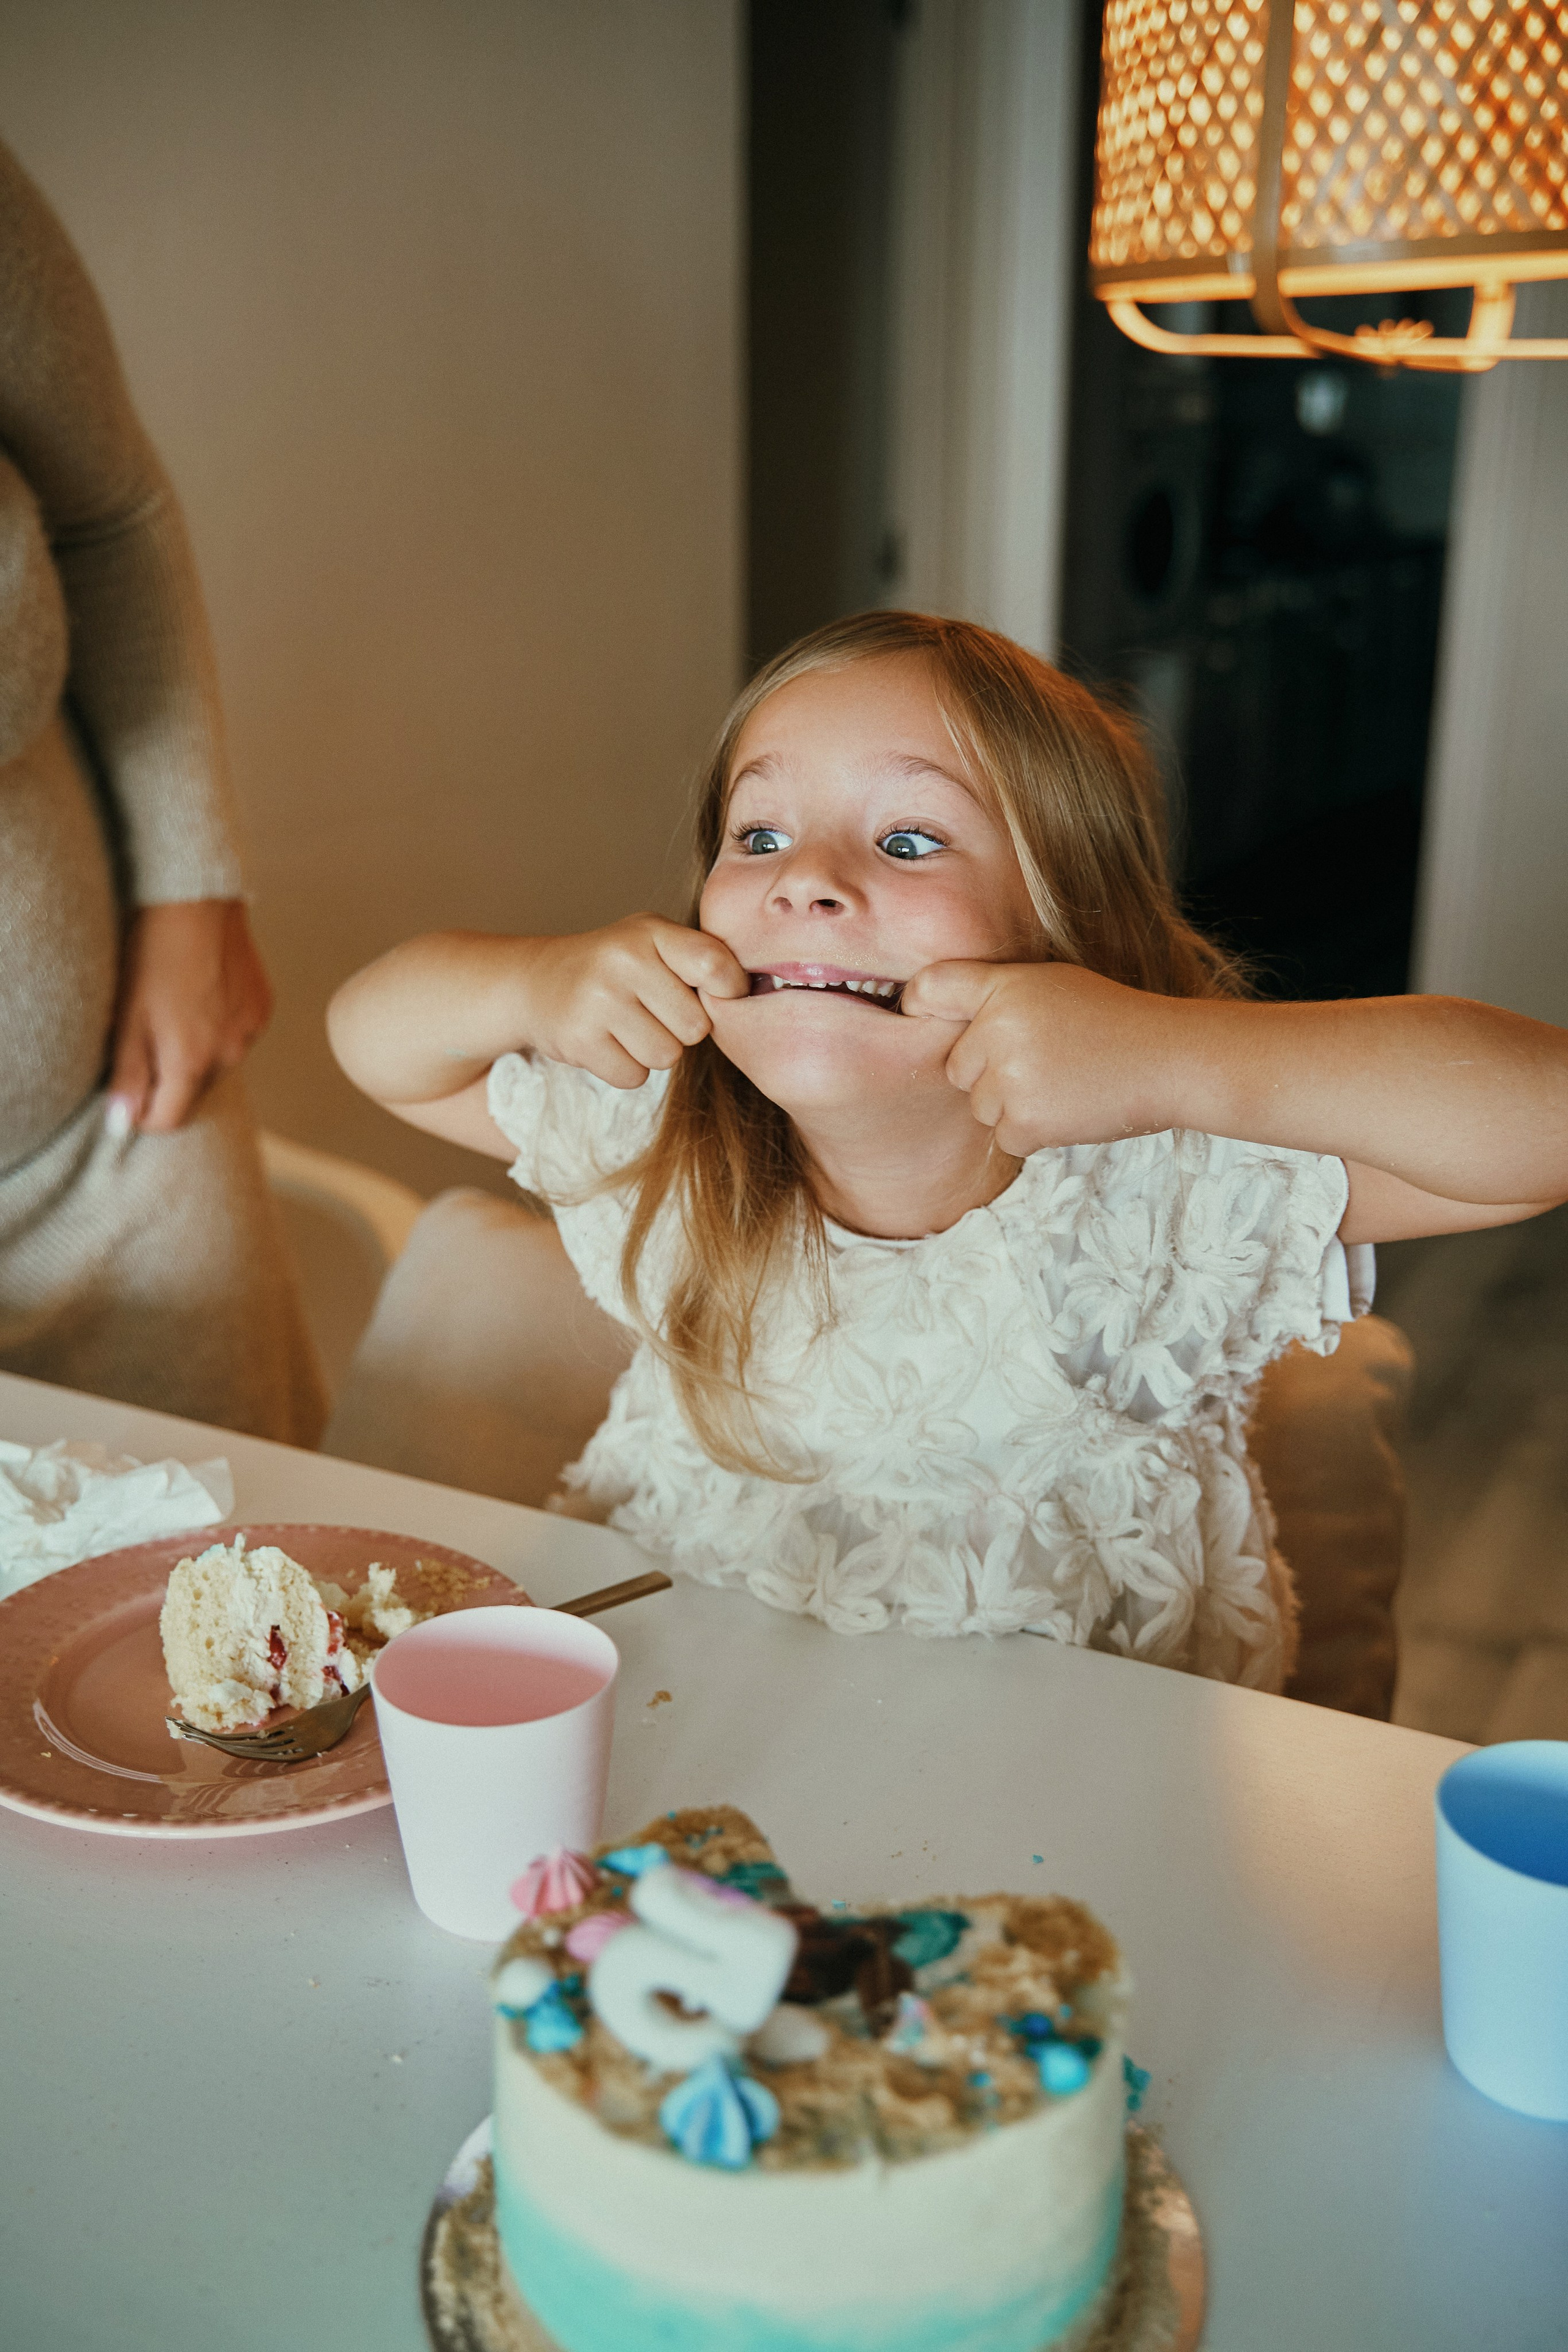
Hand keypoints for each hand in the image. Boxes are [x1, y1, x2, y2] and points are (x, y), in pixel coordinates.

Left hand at [107, 900, 272, 1133]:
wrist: (194, 903)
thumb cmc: (151, 955)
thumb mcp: (126, 1018)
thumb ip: (126, 1076)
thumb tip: (122, 1123)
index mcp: (191, 1062)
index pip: (167, 1120)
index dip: (140, 1111)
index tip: (126, 1085)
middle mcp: (229, 1055)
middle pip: (192, 1093)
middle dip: (167, 1077)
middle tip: (146, 1034)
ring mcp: (251, 1033)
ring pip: (216, 1065)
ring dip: (194, 1052)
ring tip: (175, 1009)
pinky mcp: (263, 1010)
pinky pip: (236, 1038)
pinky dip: (217, 1028)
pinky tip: (201, 995)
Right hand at [522, 916, 749, 1088]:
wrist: (536, 983)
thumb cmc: (613, 966)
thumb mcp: (652, 942)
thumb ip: (699, 959)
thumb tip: (750, 994)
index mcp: (651, 932)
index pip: (714, 965)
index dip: (728, 988)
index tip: (719, 992)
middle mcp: (623, 960)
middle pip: (696, 1026)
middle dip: (681, 1028)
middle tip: (651, 1010)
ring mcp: (598, 1000)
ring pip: (667, 1056)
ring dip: (653, 1050)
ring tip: (626, 1025)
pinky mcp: (579, 1040)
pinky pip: (634, 1076)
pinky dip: (626, 1067)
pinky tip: (607, 1041)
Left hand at [899, 960, 1176, 1154]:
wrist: (1172, 1059)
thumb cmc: (1116, 1020)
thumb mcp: (1054, 984)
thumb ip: (998, 997)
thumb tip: (931, 1013)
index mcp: (1004, 986)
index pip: (930, 989)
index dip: (918, 1005)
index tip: (920, 1018)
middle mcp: (998, 1028)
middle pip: (956, 1067)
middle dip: (987, 1074)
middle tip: (1042, 1064)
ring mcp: (1010, 1076)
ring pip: (980, 1107)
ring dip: (1013, 1107)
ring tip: (1063, 1084)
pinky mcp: (1027, 1120)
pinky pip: (1004, 1137)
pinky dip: (1032, 1133)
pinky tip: (1068, 1109)